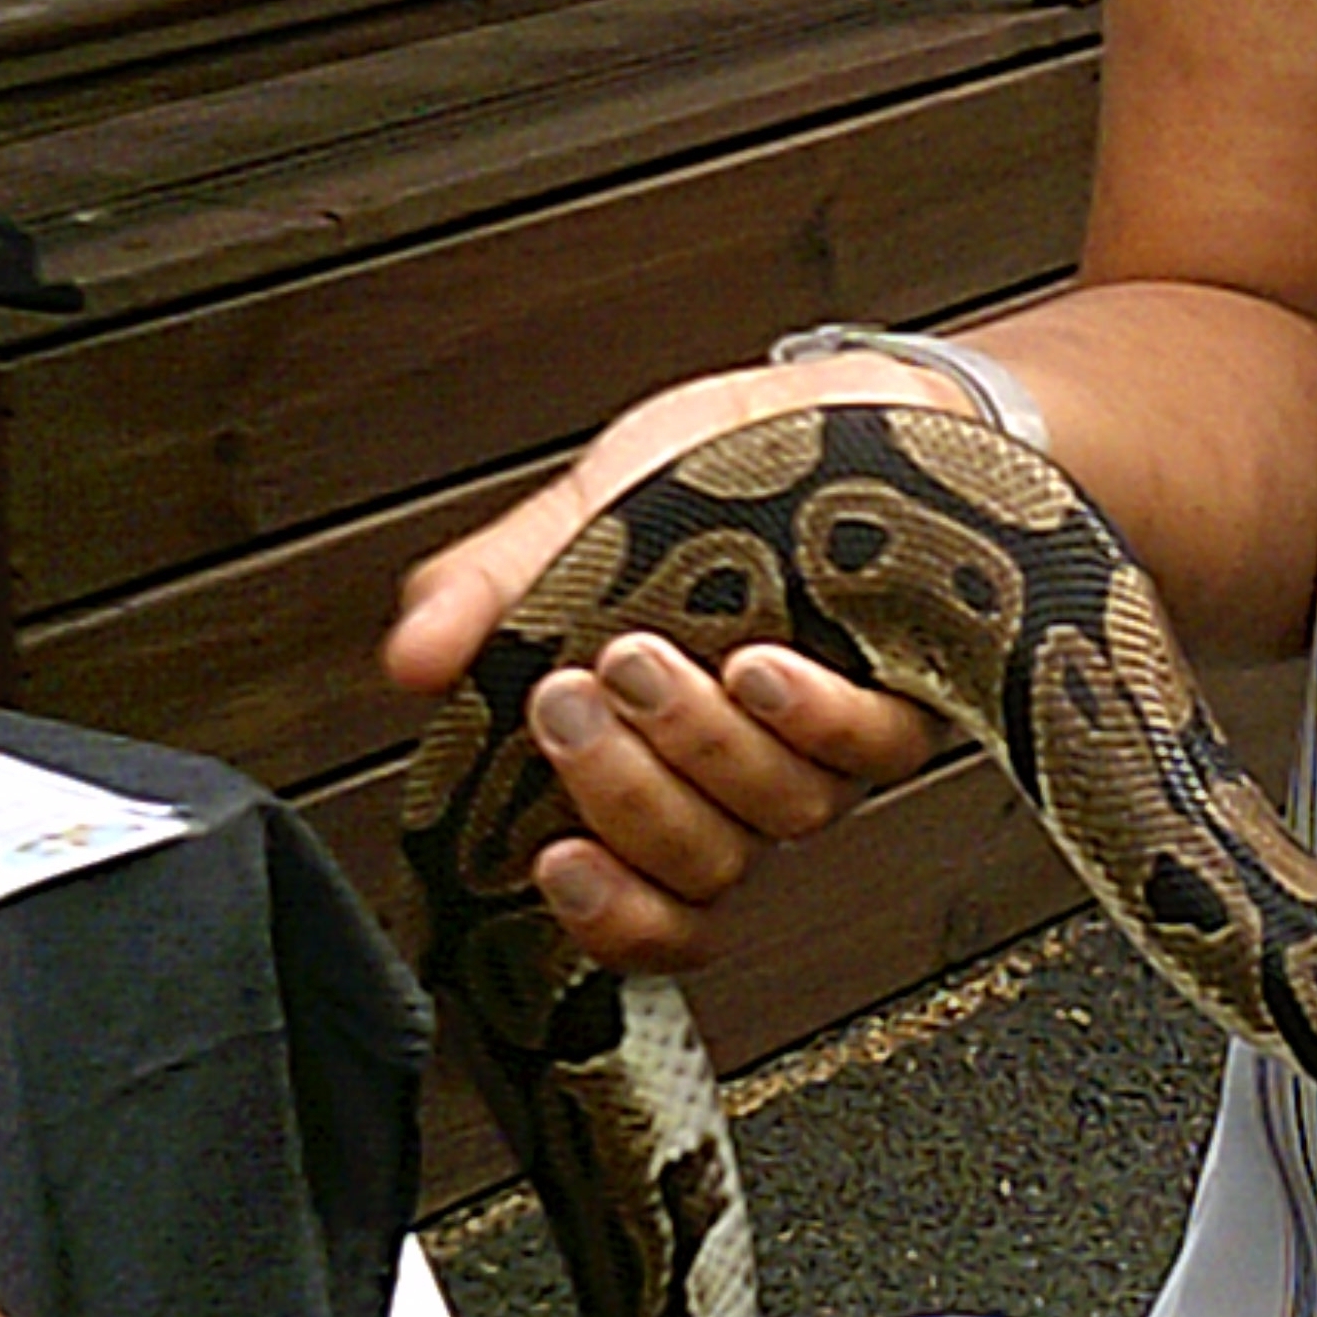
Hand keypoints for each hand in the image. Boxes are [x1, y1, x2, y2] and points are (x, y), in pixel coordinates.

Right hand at [382, 365, 944, 968]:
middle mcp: (750, 775)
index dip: (606, 915)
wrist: (833, 401)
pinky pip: (867, 744)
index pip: (649, 908)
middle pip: (701, 866)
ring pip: (779, 812)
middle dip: (622, 793)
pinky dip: (805, 714)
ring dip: (700, 741)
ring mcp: (828, 742)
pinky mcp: (906, 693)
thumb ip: (491, 593)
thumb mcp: (577, 520)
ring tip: (646, 656)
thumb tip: (411, 662)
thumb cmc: (710, 476)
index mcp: (663, 765)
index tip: (551, 863)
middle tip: (572, 699)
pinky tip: (757, 665)